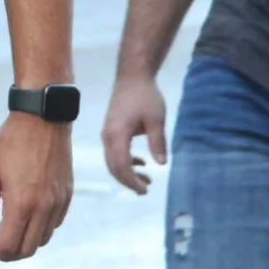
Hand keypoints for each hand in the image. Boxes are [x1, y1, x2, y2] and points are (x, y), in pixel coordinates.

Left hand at [0, 113, 72, 261]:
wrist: (44, 118)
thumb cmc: (12, 142)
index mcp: (22, 203)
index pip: (7, 245)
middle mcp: (43, 208)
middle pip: (27, 249)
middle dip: (7, 255)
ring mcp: (58, 202)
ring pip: (42, 239)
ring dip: (24, 244)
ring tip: (8, 236)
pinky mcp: (67, 195)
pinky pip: (54, 224)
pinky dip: (40, 230)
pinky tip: (27, 220)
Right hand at [101, 73, 169, 193]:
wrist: (133, 77)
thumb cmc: (145, 96)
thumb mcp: (156, 119)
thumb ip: (158, 142)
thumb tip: (161, 164)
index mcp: (117, 135)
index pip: (120, 166)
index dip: (131, 181)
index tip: (145, 190)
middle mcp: (108, 136)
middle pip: (113, 167)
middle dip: (128, 181)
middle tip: (145, 191)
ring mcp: (107, 133)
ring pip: (113, 161)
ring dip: (128, 173)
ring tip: (146, 181)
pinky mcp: (111, 130)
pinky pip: (115, 152)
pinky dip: (126, 162)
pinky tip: (142, 163)